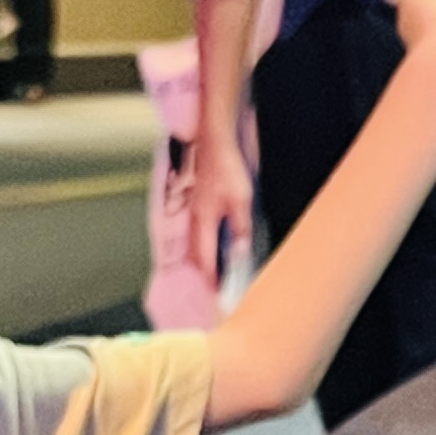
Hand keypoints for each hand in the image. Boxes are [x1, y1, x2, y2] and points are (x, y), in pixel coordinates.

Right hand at [186, 130, 254, 285]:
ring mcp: (194, 210)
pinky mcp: (198, 202)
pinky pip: (199, 231)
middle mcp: (194, 219)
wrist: (213, 141)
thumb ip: (240, 229)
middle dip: (205, 273)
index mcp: (203, 222)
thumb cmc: (226, 168)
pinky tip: (216, 243)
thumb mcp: (241, 201)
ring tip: (218, 270)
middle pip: (196, 255)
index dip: (212, 279)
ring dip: (204, 259)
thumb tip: (240, 252)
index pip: (205, 260)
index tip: (219, 293)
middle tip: (218, 285)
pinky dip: (205, 244)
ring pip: (195, 243)